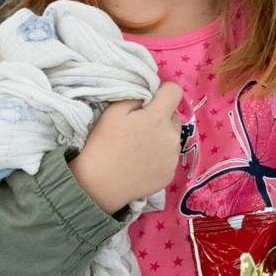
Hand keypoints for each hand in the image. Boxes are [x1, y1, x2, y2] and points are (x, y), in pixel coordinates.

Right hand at [69, 82, 182, 213]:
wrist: (100, 184)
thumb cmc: (104, 144)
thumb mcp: (113, 111)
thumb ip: (136, 97)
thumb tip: (149, 95)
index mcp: (158, 118)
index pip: (175, 91)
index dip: (162, 92)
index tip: (150, 101)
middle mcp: (172, 136)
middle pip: (174, 117)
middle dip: (161, 117)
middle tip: (140, 128)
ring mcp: (173, 157)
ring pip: (172, 138)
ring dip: (161, 138)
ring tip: (139, 148)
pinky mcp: (170, 174)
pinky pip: (170, 157)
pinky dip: (160, 157)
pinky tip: (142, 163)